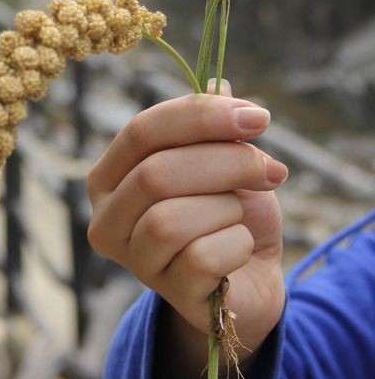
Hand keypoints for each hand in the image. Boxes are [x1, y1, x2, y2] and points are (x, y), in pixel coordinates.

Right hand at [86, 88, 286, 364]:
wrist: (251, 279)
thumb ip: (213, 127)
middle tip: (271, 169)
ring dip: (226, 209)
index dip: (200, 116)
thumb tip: (219, 86)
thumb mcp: (222, 161)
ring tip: (239, 216)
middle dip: (226, 163)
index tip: (257, 117)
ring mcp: (133, 260)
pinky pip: (201, 258)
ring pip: (171, 219)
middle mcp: (107, 219)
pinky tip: (239, 250)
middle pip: (155, 174)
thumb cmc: (227, 214)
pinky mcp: (166, 292)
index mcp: (109, 176)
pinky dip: (236, 245)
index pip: (141, 132)